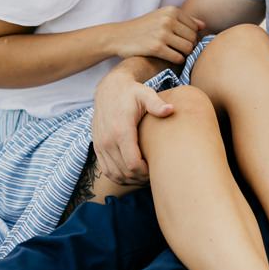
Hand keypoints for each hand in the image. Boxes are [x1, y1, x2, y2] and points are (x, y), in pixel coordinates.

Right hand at [90, 63, 175, 185]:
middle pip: (125, 172)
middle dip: (141, 178)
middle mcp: (107, 140)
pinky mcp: (97, 147)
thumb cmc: (131, 93)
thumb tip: (170, 110)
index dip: (146, 173)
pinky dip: (119, 177)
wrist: (109, 89)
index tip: (158, 169)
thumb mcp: (145, 94)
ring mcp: (100, 145)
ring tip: (145, 176)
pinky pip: (107, 171)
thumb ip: (157, 104)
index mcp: (120, 130)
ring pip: (115, 174)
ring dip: (131, 180)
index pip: (133, 164)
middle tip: (155, 175)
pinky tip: (132, 174)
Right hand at [109, 6, 204, 62]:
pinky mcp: (156, 47)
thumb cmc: (142, 28)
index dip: (190, 37)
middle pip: (193, 39)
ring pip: (188, 49)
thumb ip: (183, 20)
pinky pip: (178, 58)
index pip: (195, 27)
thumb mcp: (160, 17)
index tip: (180, 42)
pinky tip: (167, 58)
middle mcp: (168, 20)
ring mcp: (162, 33)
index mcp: (171, 10)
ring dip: (183, 54)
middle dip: (188, 47)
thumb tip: (203, 26)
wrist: (118, 36)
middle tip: (177, 50)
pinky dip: (176, 61)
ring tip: (173, 53)